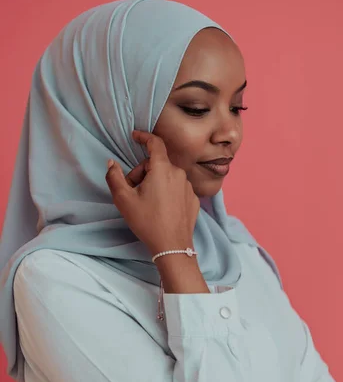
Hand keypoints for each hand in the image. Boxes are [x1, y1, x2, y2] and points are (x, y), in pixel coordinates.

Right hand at [105, 130, 199, 256]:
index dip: (143, 137)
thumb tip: (111, 163)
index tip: (135, 136)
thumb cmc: (147, 222)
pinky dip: (167, 193)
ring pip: (167, 177)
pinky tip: (160, 209)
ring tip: (147, 203)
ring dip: (155, 183)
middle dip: (142, 173)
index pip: (155, 143)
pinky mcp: (194, 199)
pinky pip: (177, 189)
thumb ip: (114, 177)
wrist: (172, 246)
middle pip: (157, 164)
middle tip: (132, 192)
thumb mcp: (124, 200)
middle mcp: (179, 174)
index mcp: (162, 169)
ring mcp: (188, 187)